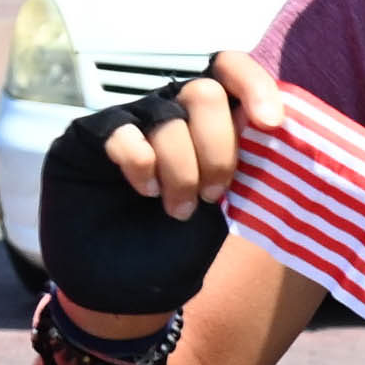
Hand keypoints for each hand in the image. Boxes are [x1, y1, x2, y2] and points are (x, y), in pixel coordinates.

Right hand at [30, 52, 268, 322]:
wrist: (127, 291)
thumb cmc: (176, 247)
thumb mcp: (225, 206)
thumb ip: (246, 163)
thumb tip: (279, 127)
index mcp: (205, 122)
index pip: (229, 72)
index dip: (254, 86)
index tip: (270, 123)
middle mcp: (166, 112)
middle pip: (204, 92)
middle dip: (218, 148)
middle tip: (213, 194)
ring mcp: (125, 122)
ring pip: (167, 113)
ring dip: (182, 169)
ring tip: (177, 210)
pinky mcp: (86, 138)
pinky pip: (121, 132)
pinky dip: (141, 164)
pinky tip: (143, 191)